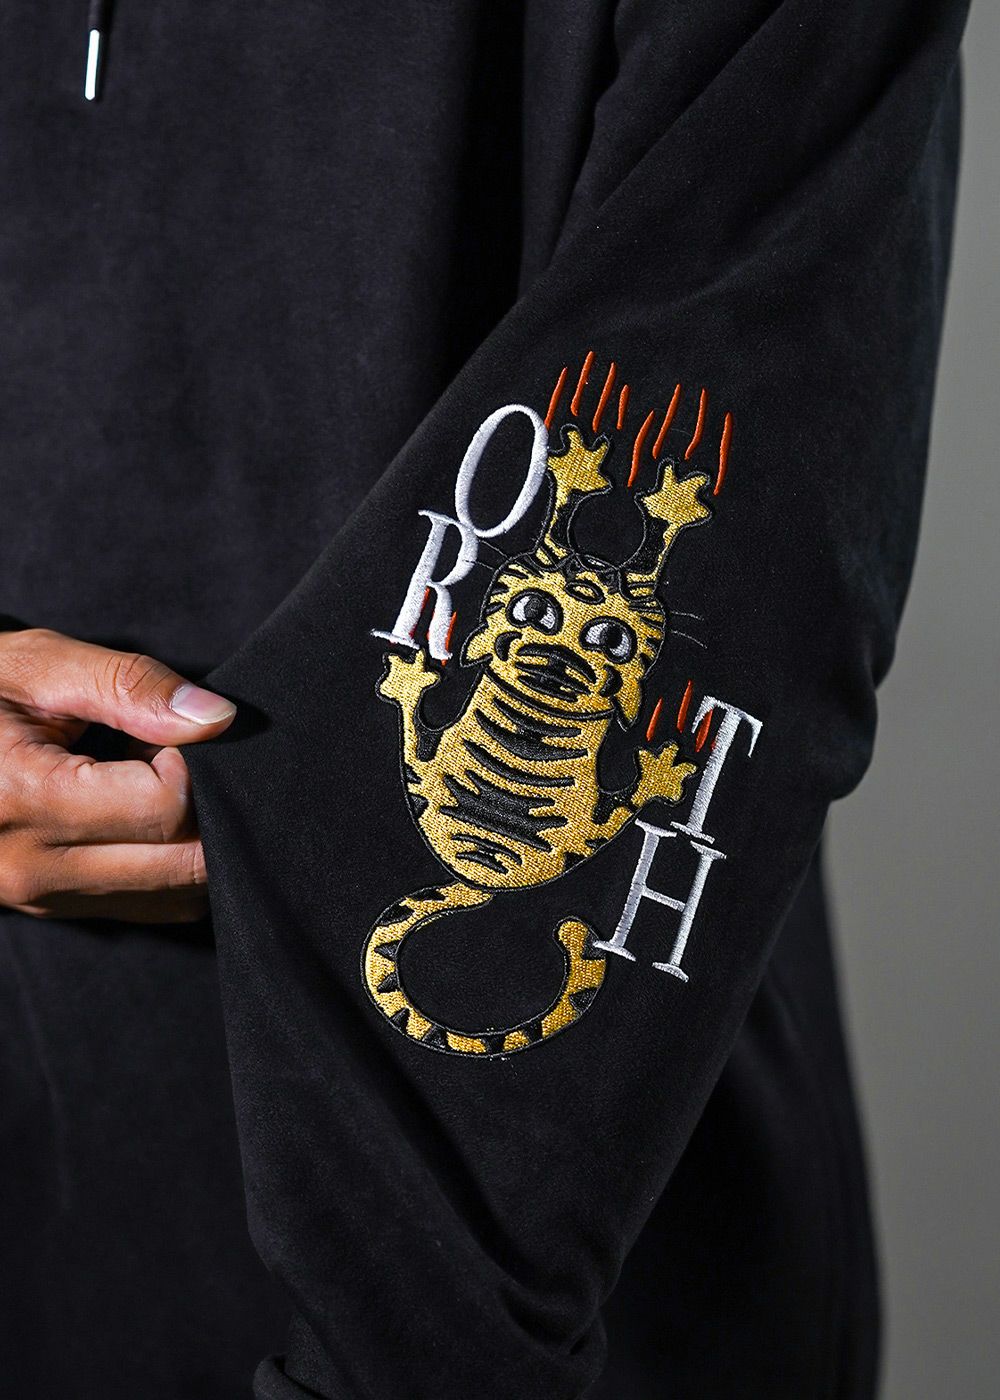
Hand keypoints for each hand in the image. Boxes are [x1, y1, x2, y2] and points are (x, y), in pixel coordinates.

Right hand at [0, 627, 235, 923]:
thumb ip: (132, 686)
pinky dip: (168, 863)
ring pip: (177, 895)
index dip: (190, 762)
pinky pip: (150, 904)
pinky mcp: (52, 908)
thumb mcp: (42, 666)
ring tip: (142, 782)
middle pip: (183, 865)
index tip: (161, 731)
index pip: (166, 808)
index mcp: (25, 799)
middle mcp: (33, 868)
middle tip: (164, 756)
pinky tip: (135, 814)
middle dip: (203, 808)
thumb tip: (217, 718)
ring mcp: (41, 899)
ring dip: (189, 840)